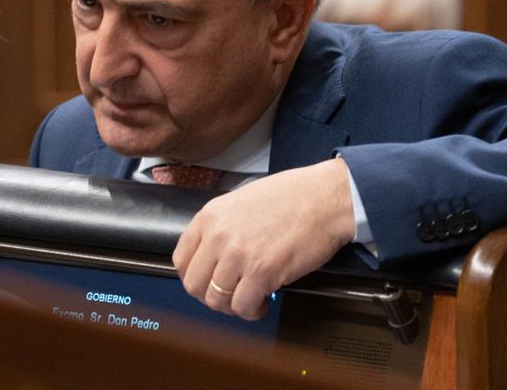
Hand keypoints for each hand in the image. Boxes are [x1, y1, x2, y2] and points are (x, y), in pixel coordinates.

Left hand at [172, 157, 355, 319]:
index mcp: (210, 216)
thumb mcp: (242, 201)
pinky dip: (252, 310)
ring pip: (216, 300)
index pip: (181, 259)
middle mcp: (219, 236)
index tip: (209, 282)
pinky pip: (243, 306)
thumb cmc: (292, 196)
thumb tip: (214, 255)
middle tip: (230, 295)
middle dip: (211, 296)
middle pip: (194, 284)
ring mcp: (239, 255)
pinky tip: (264, 301)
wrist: (325, 198)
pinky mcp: (262, 272)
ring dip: (233, 306)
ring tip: (250, 299)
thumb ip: (222, 226)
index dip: (195, 277)